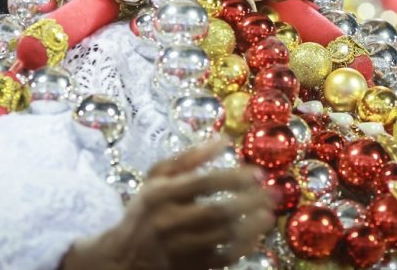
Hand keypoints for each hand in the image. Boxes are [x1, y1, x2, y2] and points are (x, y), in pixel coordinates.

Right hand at [62, 140, 274, 269]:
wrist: (123, 256)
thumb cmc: (146, 209)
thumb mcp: (157, 177)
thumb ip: (189, 158)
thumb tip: (224, 140)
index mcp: (159, 194)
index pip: (203, 183)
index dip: (233, 178)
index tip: (258, 174)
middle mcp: (168, 222)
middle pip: (216, 211)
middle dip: (249, 202)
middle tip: (273, 194)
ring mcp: (178, 248)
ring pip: (221, 237)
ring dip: (250, 226)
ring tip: (269, 214)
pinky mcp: (188, 267)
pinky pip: (220, 259)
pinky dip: (241, 248)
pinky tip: (256, 237)